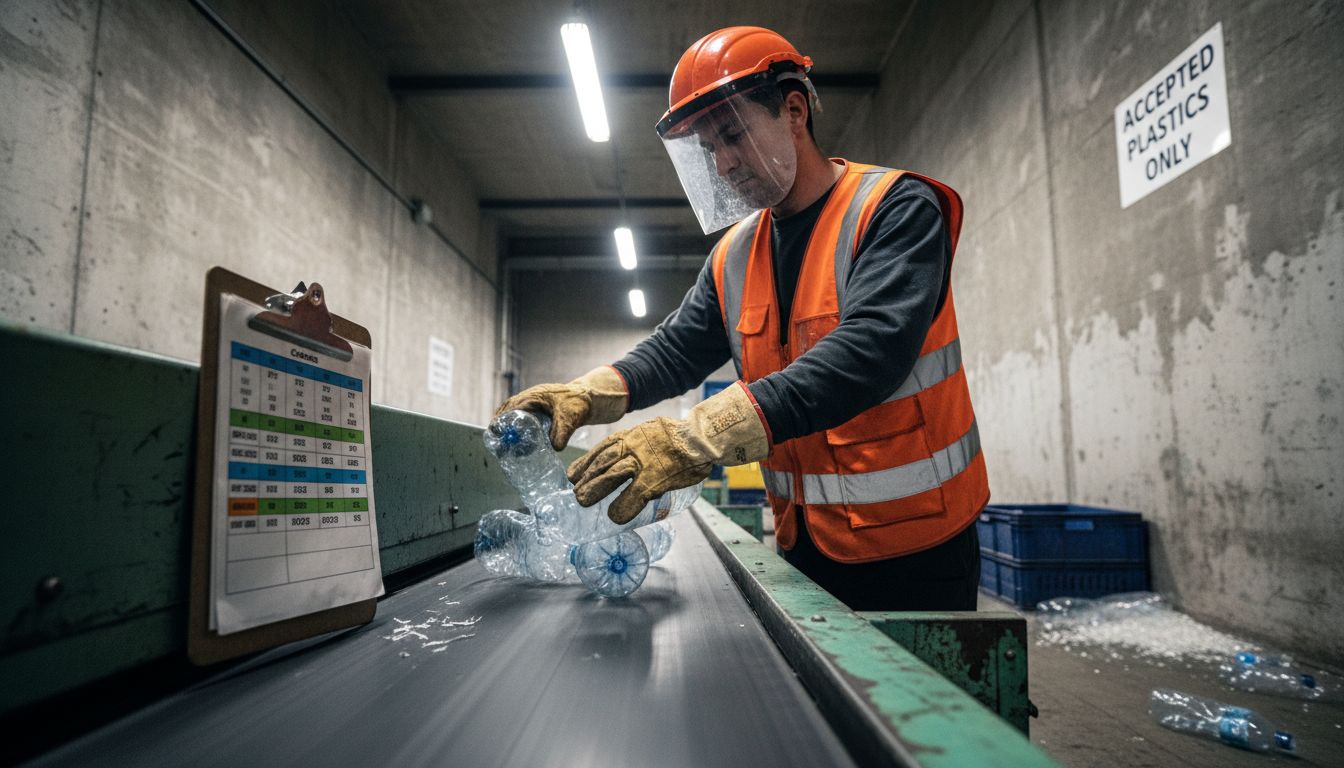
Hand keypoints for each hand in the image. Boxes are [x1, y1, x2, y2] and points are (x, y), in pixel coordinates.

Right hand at [494, 366, 627, 449]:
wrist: (588, 397)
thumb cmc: (578, 404)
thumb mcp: (570, 420)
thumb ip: (562, 434)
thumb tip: (554, 448)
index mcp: (533, 397)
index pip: (510, 408)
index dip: (500, 420)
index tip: (495, 433)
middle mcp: (529, 397)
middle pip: (506, 410)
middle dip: (499, 425)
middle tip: (496, 442)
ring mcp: (531, 401)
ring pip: (511, 412)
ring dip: (505, 425)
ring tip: (502, 443)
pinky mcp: (535, 407)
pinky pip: (519, 414)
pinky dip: (514, 424)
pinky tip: (515, 438)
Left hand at [567, 382, 769, 522]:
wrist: (701, 437)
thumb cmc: (680, 439)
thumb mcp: (652, 434)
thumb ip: (640, 445)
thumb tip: (629, 459)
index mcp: (632, 436)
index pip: (602, 449)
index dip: (585, 463)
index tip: (573, 474)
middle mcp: (632, 447)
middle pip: (602, 462)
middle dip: (586, 478)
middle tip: (576, 493)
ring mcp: (642, 462)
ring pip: (611, 476)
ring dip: (595, 490)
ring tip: (582, 502)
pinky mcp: (654, 478)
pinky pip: (633, 496)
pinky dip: (623, 507)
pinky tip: (615, 517)